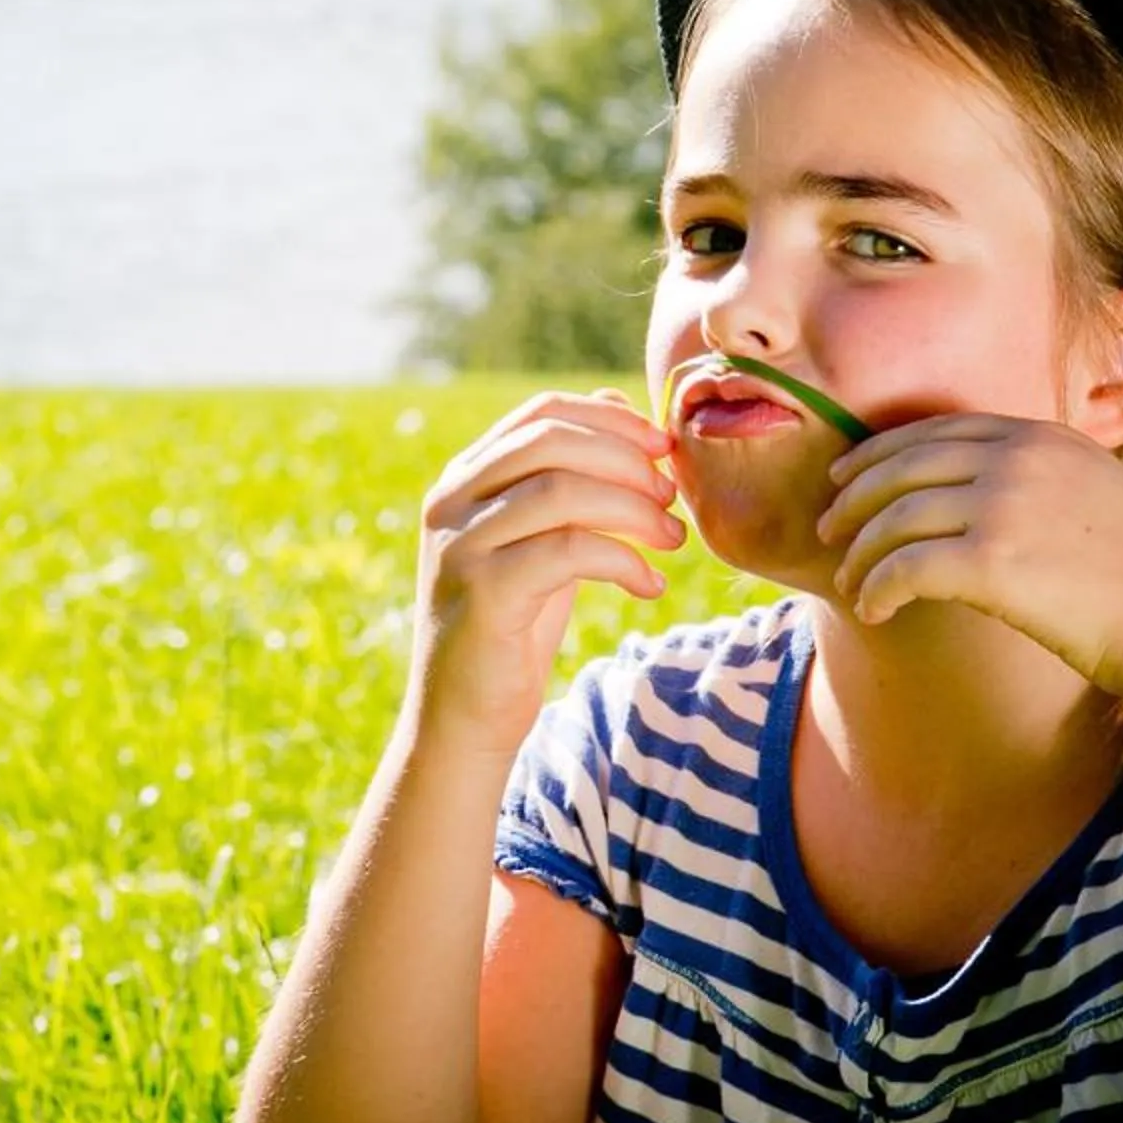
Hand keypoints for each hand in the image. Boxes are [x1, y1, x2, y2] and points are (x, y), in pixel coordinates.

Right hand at [412, 388, 686, 754]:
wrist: (463, 718)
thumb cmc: (512, 626)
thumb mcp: (542, 540)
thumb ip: (570, 478)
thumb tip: (615, 404)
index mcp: (464, 478)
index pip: (540, 413)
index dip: (610, 420)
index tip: (662, 448)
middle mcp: (451, 502)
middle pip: (551, 441)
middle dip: (626, 460)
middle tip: (671, 496)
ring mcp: (461, 546)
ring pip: (561, 491)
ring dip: (632, 509)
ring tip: (670, 539)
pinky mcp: (483, 593)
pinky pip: (567, 552)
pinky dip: (622, 560)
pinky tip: (649, 585)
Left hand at [814, 414, 1122, 696]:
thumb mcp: (1099, 495)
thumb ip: (1043, 481)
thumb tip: (988, 498)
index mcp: (1040, 435)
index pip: (935, 431)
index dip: (880, 453)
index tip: (848, 477)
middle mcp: (1016, 458)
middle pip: (901, 466)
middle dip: (854, 497)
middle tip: (828, 529)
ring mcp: (1002, 505)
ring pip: (894, 517)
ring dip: (860, 552)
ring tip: (849, 582)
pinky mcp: (991, 562)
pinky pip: (904, 567)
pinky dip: (876, 588)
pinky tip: (872, 611)